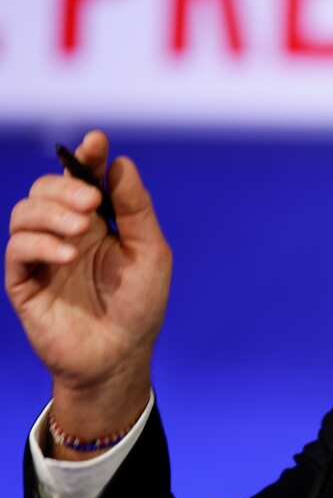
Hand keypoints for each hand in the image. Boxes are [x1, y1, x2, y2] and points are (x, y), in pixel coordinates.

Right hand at [5, 131, 170, 454]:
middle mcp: (66, 232)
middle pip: (46, 189)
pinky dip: (39, 244)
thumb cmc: (139, 305)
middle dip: (66, 187)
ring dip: (51, 214)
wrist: (120, 355)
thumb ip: (136, 209)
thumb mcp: (150, 253)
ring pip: (24, 212)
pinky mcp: (23, 281)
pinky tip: (67, 254)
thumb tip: (121, 163)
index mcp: (98, 222)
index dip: (85, 157)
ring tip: (81, 232)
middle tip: (91, 203)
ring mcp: (42, 255)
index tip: (96, 142)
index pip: (82, 178)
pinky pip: (16, 249)